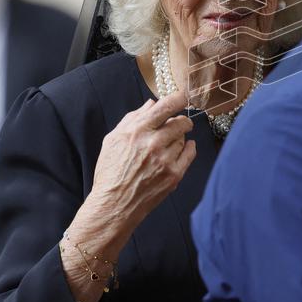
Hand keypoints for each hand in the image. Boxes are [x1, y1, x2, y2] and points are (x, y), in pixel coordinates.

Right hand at [90, 90, 196, 224]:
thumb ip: (133, 119)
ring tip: (167, 145)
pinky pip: (190, 153)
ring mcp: (165, 160)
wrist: (114, 205)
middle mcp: (153, 143)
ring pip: (184, 137)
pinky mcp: (173, 175)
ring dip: (179, 137)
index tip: (184, 96)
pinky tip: (183, 148)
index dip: (179, 98)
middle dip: (182, 120)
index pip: (165, 107)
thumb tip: (151, 103)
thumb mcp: (113, 140)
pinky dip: (188, 148)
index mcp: (137, 131)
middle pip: (181, 121)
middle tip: (178, 124)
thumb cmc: (111, 172)